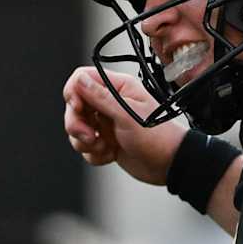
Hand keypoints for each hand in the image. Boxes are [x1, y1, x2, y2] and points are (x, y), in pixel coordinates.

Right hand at [63, 66, 185, 184]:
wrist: (168, 164)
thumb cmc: (156, 137)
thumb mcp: (126, 115)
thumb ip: (101, 97)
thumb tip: (79, 80)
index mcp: (117, 88)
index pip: (82, 79)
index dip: (74, 93)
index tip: (78, 109)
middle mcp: (109, 103)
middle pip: (74, 106)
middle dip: (76, 125)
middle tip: (90, 137)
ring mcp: (106, 123)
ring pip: (77, 129)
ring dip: (86, 143)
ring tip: (105, 148)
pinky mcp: (105, 141)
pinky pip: (85, 146)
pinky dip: (94, 154)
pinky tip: (111, 155)